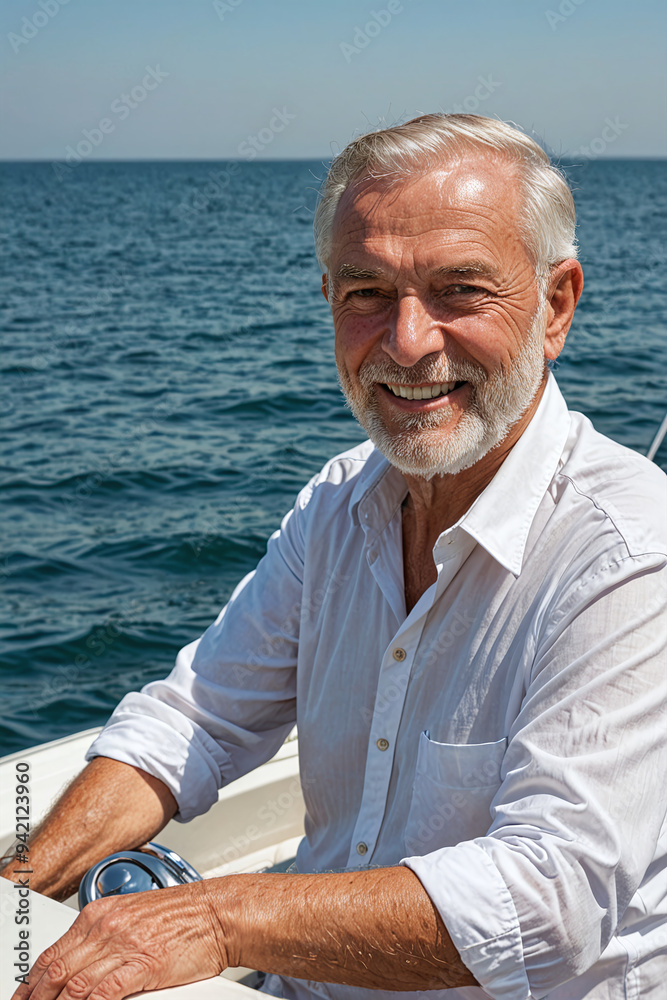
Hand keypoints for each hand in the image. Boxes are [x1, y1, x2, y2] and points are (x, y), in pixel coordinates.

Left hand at [12, 882, 226, 999]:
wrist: (218, 914)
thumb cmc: (183, 916)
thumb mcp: (133, 914)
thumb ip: (104, 936)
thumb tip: (78, 963)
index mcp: (101, 914)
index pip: (53, 952)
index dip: (32, 982)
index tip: (26, 997)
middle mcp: (108, 927)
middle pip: (57, 970)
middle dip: (37, 998)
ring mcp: (126, 946)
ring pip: (75, 984)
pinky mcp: (145, 965)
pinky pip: (105, 993)